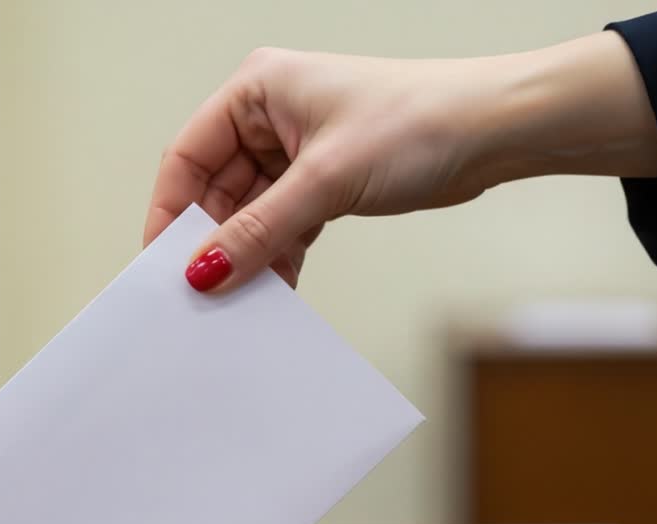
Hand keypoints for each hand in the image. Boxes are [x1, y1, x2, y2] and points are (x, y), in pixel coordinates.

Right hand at [143, 32, 656, 292]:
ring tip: (243, 301)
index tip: (161, 265)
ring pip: (251, 212)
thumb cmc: (421, 121)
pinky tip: (278, 290)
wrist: (495, 131)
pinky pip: (283, 224)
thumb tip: (205, 270)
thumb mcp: (325, 181)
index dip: (170, 212)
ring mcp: (298, 149)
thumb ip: (259, 230)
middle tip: (204, 295)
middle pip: (216, 189)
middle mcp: (271, 115)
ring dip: (248, 255)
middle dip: (213, 242)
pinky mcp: (324, 180)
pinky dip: (279, 255)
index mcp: (257, 89)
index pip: (187, 155)